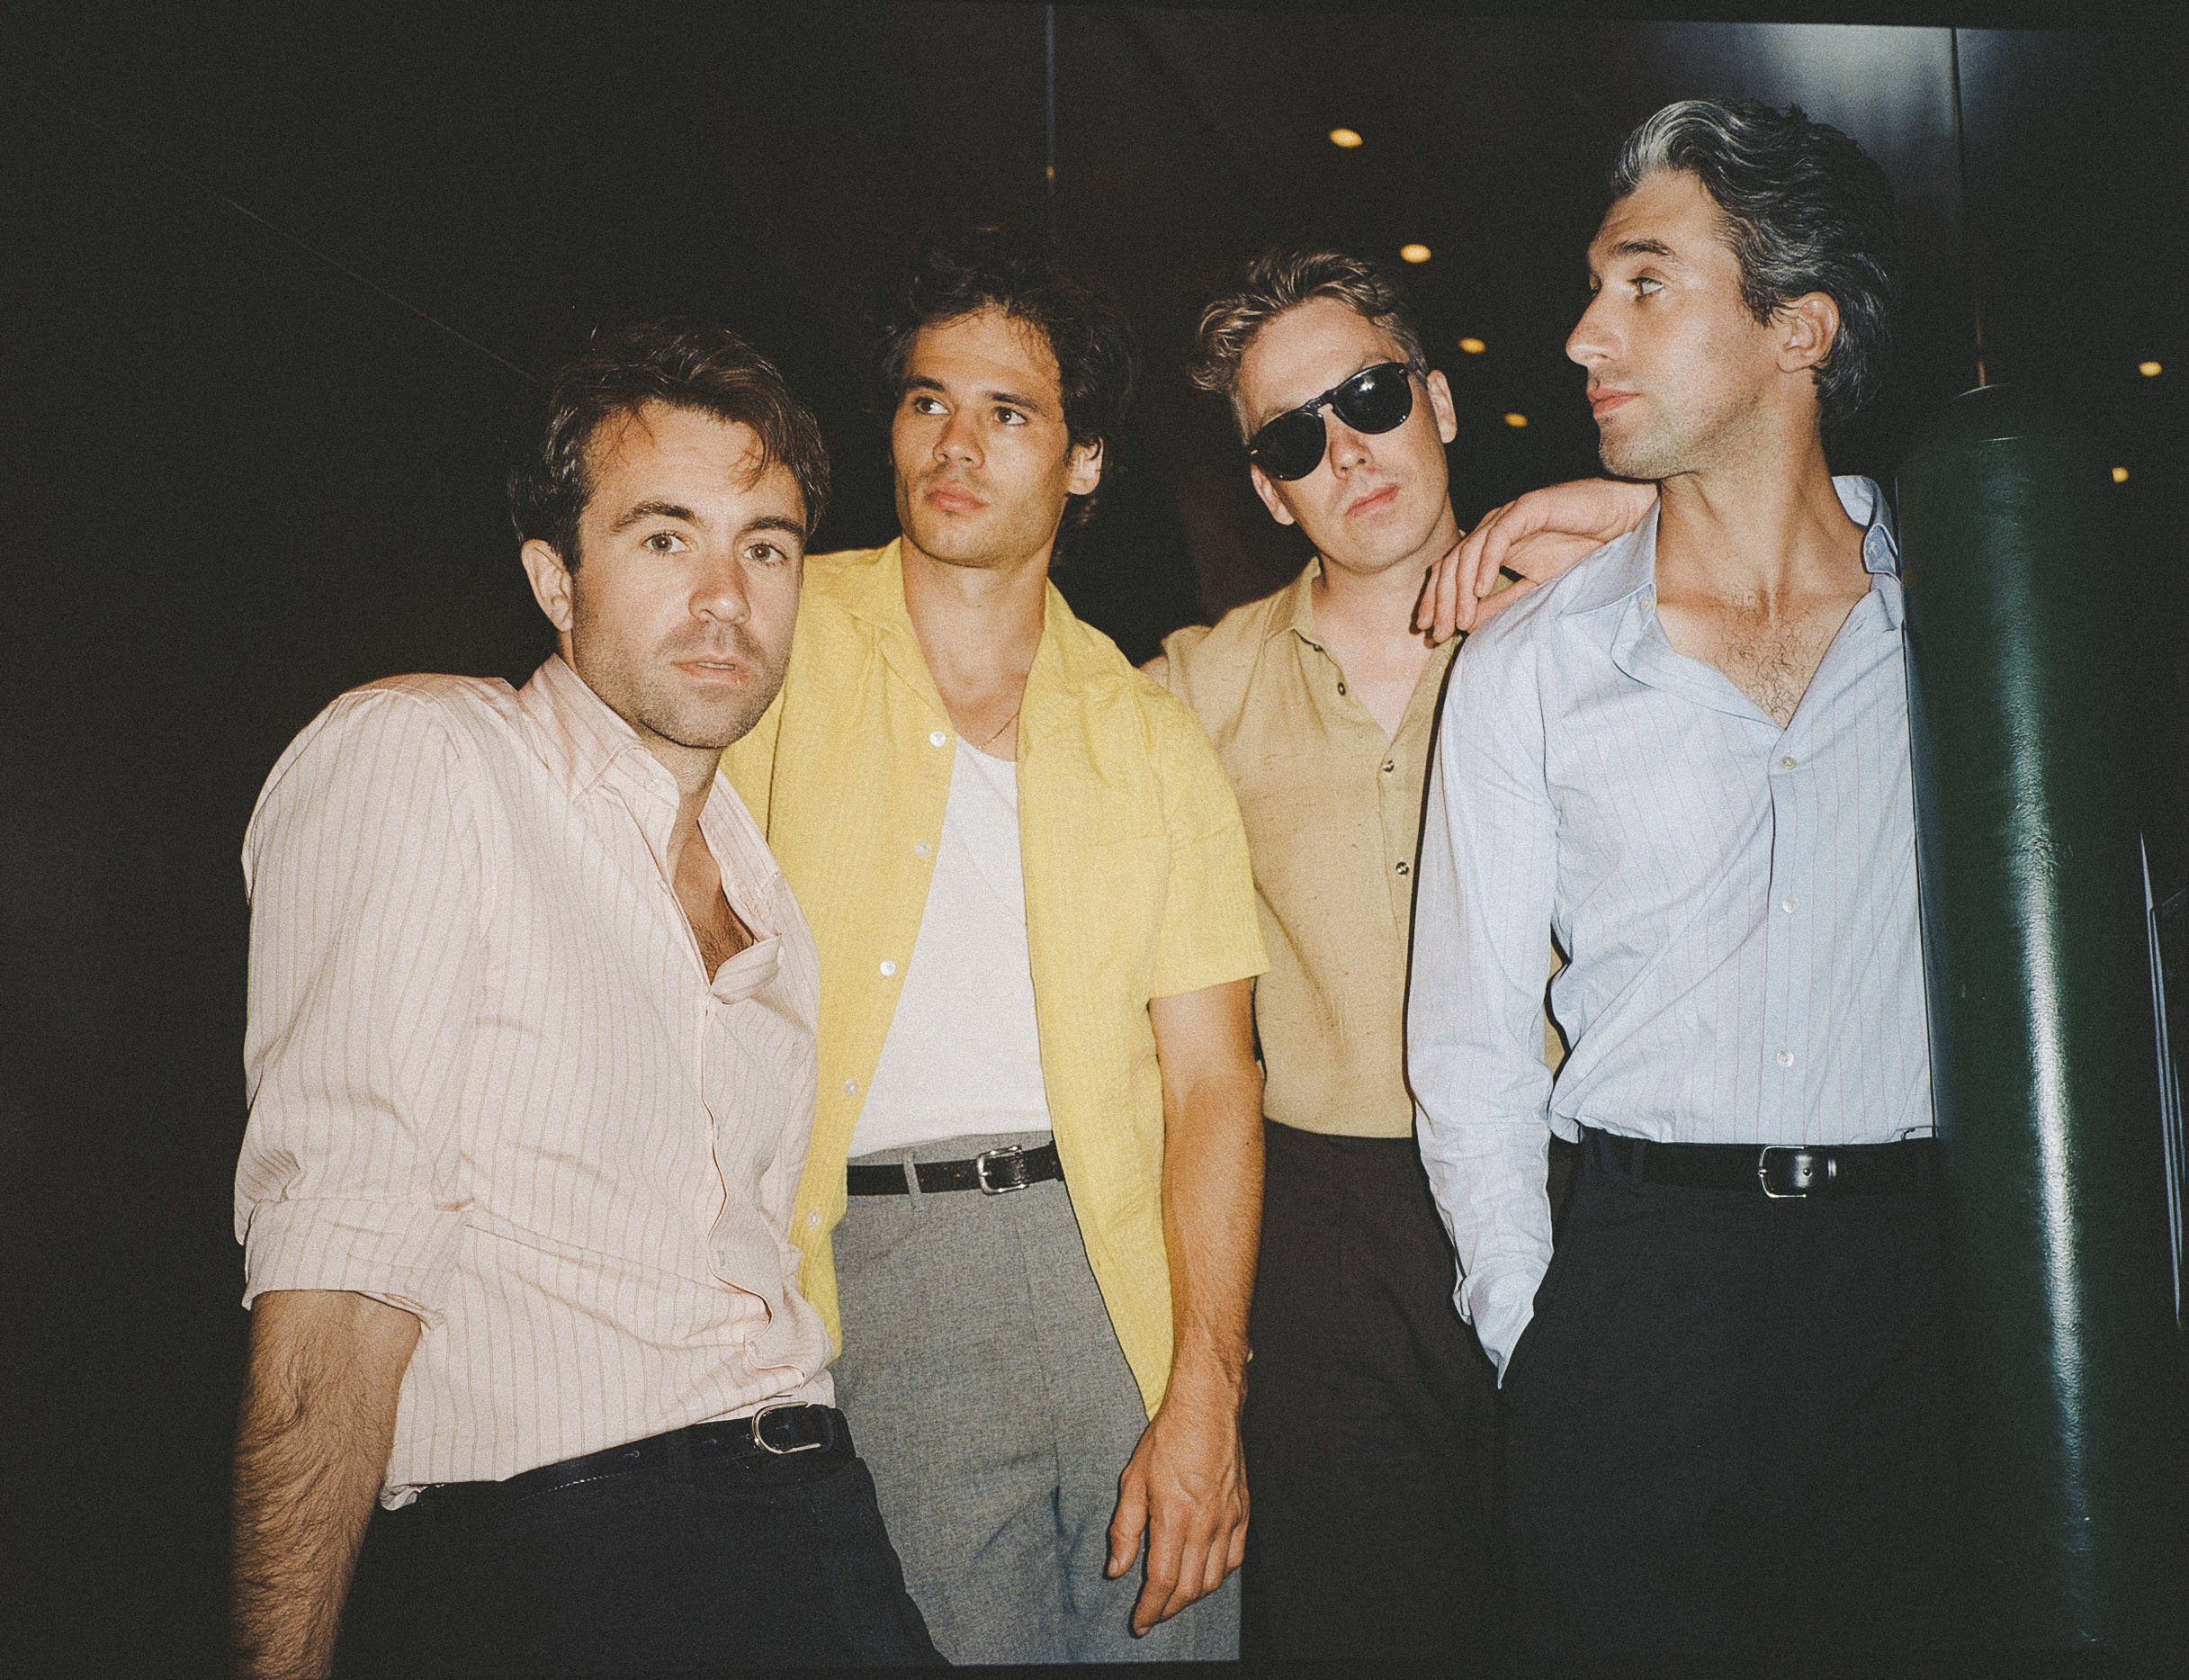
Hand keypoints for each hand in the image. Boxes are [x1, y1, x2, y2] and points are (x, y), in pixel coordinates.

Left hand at [1104, 1374, 1247, 1635]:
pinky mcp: (1242, 1512)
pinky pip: (1235, 1558)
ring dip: (1192, 1597)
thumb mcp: (1133, 1480)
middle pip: (1190, 1588)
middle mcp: (1205, 1524)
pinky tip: (1204, 1574)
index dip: (1150, 1609)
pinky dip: (1218, 1575)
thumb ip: (1125, 1529)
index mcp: (1174, 1517)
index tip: (1139, 1623)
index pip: (1163, 1581)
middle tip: (1152, 1616)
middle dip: (1168, 1610)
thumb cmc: (1167, 1439)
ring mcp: (1228, 1519)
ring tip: (1174, 1598)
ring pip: (1214, 1578)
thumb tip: (1117, 1570)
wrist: (1207, 1408)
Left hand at [1414, 478, 1660, 641]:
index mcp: (1490, 546)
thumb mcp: (1535, 586)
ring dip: (1460, 589)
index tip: (1430, 632)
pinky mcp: (1527, 508)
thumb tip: (1468, 624)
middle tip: (1437, 632)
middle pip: (1451, 564)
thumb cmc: (1582, 549)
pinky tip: (1480, 590)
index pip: (1450, 572)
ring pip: (1468, 552)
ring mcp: (1507, 516)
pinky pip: (1497, 536)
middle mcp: (1492, 528)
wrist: (1620, 521)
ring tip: (1459, 619)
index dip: (1436, 601)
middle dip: (1441, 601)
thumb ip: (1502, 602)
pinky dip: (1486, 563)